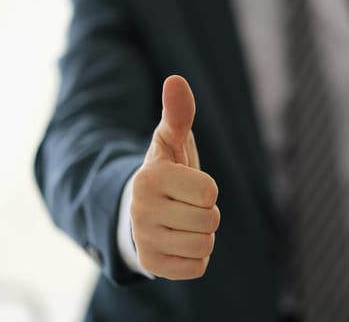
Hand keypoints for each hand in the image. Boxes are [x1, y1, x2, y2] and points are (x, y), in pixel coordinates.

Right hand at [131, 75, 219, 279]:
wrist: (138, 212)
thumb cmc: (166, 172)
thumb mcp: (172, 142)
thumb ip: (178, 113)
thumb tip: (176, 79)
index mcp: (149, 178)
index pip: (209, 192)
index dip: (206, 189)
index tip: (188, 186)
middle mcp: (141, 210)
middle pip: (210, 220)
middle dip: (206, 213)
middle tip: (186, 206)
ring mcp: (144, 240)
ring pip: (204, 245)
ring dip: (201, 235)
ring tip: (182, 223)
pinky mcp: (151, 265)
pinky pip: (196, 267)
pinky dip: (195, 257)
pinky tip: (178, 242)